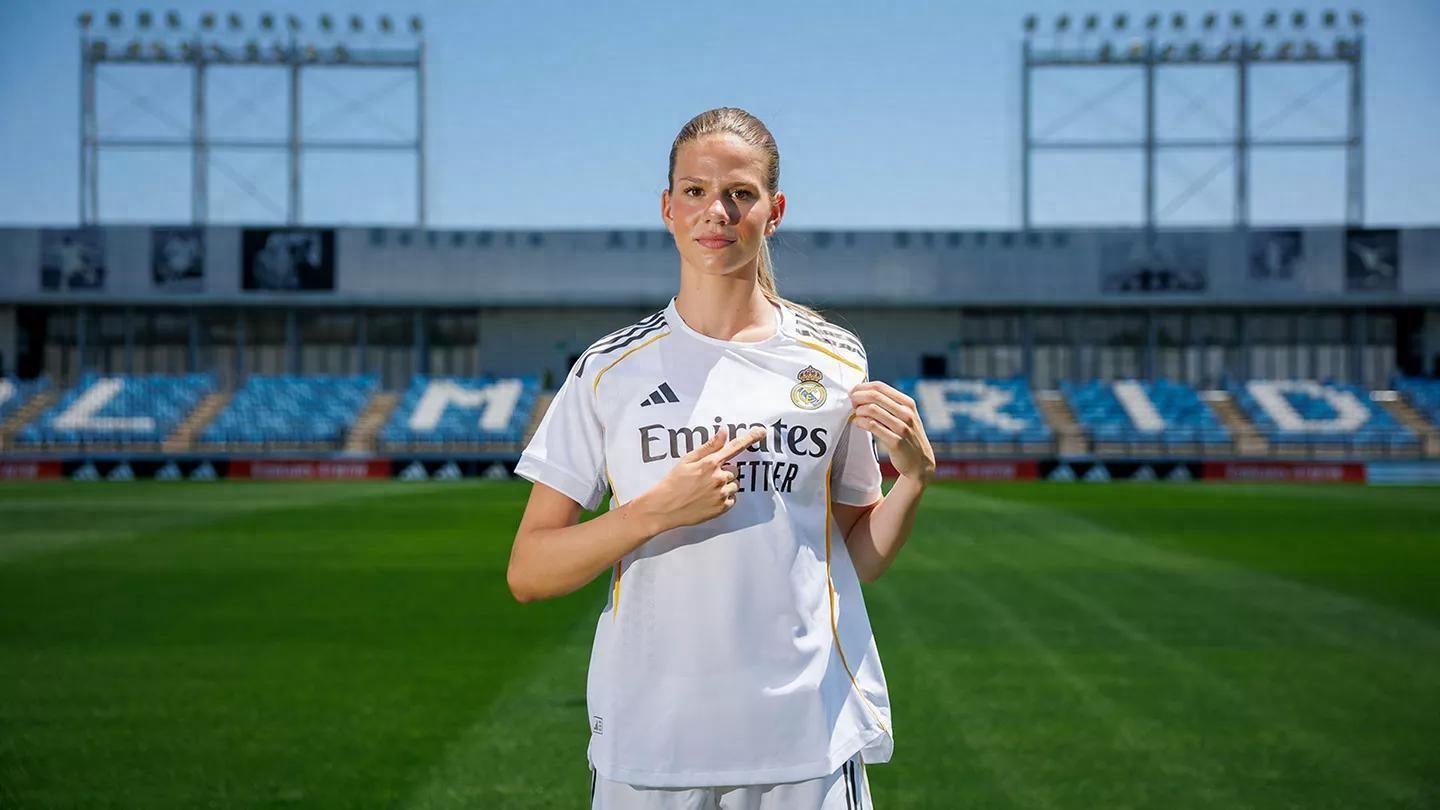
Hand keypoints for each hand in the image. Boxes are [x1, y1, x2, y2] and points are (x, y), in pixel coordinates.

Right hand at [637, 425, 765, 531]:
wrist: (664, 508)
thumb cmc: (673, 482)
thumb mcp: (687, 460)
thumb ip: (708, 446)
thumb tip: (723, 431)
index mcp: (710, 463)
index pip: (735, 447)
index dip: (750, 438)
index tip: (762, 432)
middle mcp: (719, 477)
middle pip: (733, 470)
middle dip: (723, 472)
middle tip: (705, 478)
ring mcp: (722, 493)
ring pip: (734, 485)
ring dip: (725, 486)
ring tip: (705, 490)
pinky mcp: (722, 507)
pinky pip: (732, 499)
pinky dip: (724, 498)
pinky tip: (708, 499)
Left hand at [850, 380, 935, 484]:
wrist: (920, 462)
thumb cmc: (907, 437)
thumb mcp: (905, 416)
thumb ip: (889, 405)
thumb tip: (863, 394)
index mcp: (908, 403)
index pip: (880, 386)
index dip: (862, 387)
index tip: (853, 392)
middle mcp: (906, 413)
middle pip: (875, 396)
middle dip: (857, 397)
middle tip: (851, 403)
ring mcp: (902, 427)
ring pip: (872, 410)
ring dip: (859, 411)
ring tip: (856, 415)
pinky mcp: (896, 442)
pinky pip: (873, 426)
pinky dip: (860, 422)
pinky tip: (857, 423)